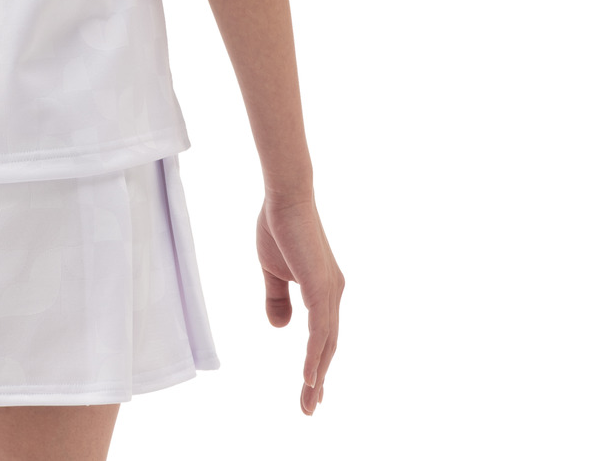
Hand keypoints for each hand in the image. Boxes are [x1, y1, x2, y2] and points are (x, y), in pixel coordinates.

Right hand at [256, 194, 342, 414]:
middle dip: (319, 379)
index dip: (317, 363)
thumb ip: (278, 299)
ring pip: (327, 344)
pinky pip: (320, 331)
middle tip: (310, 407)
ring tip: (309, 402)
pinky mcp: (321, 288)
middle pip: (329, 346)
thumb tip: (281, 329)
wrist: (284, 198)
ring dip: (317, 376)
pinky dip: (316, 356)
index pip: (324, 336)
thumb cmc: (278, 227)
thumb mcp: (273, 271)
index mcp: (323, 289)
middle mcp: (333, 294)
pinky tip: (310, 377)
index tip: (311, 388)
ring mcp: (330, 292)